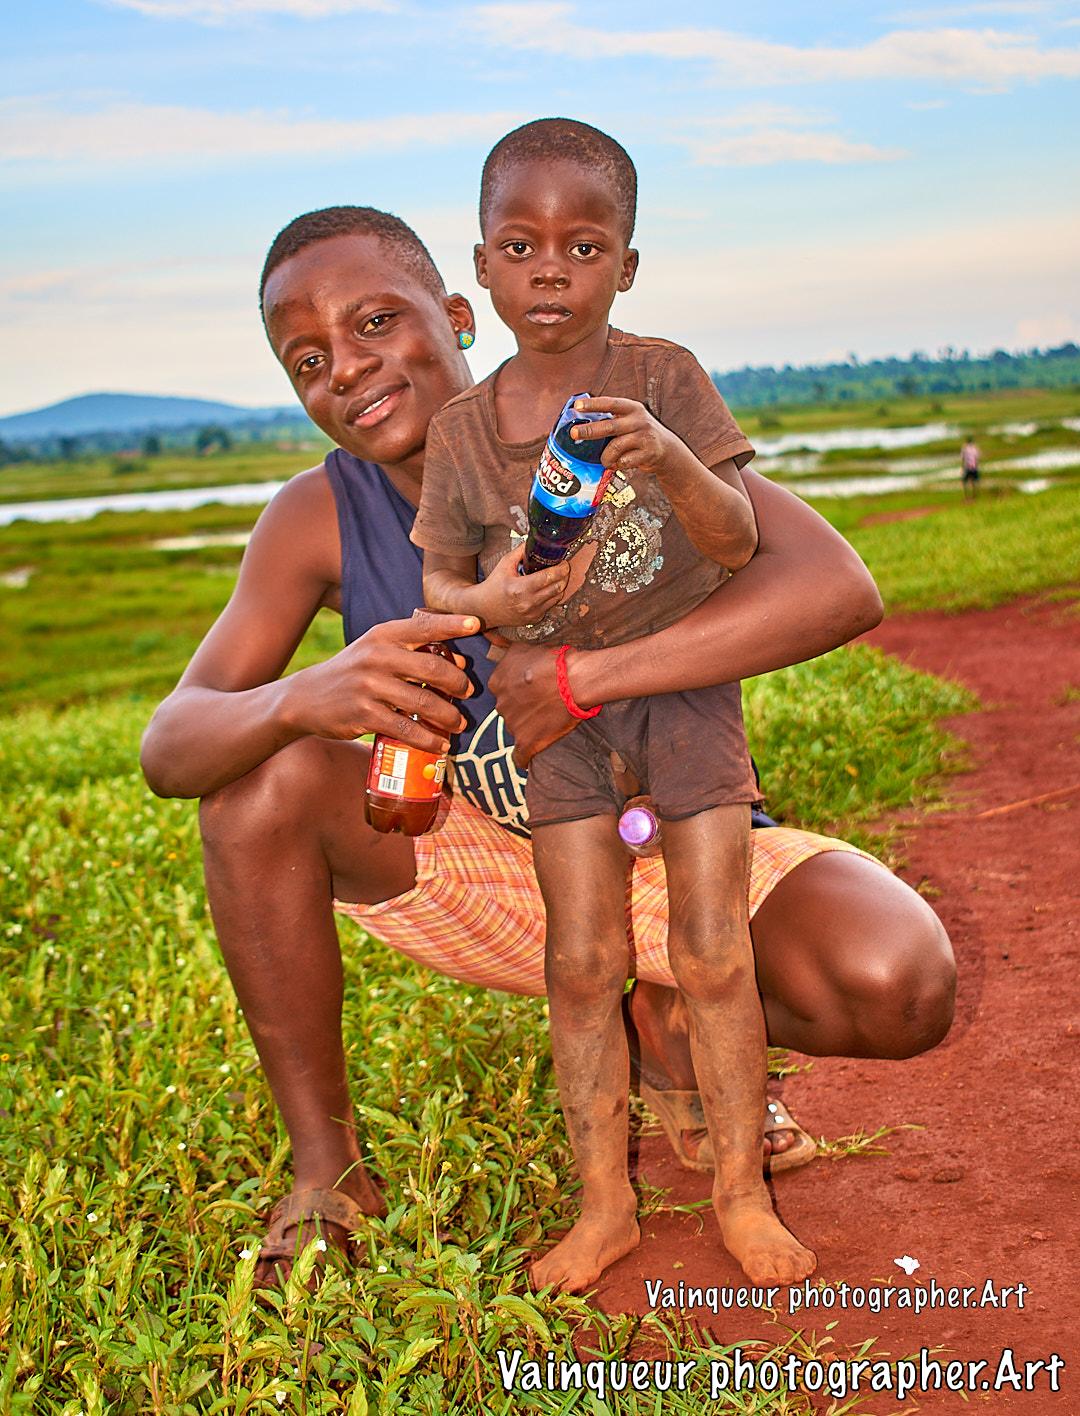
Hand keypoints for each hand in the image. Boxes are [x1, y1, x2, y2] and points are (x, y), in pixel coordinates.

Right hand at [281, 609, 477, 753]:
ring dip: (449, 716)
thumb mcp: (375, 650)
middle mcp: (376, 656)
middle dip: (458, 683)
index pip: (424, 626)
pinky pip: (407, 728)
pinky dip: (429, 739)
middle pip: (433, 668)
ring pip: (424, 703)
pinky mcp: (364, 715)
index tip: (478, 624)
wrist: (306, 698)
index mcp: (382, 635)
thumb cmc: (352, 672)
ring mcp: (369, 686)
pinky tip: (440, 745)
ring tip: (459, 722)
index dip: (453, 624)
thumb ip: (412, 650)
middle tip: (468, 692)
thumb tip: (460, 662)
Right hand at [474, 543, 570, 627]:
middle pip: (558, 587)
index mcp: (520, 588)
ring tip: (555, 578)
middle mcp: (528, 602)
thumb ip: (521, 551)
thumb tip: (535, 541)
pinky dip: (551, 597)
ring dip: (559, 586)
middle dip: (564, 576)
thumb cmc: (494, 585)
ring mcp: (532, 613)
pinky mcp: (534, 619)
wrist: (484, 608)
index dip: (561, 568)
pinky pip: (550, 606)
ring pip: (557, 597)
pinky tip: (545, 590)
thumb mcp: (504, 564)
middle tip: (563, 568)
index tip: (564, 562)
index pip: (549, 576)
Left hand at [489, 641, 579, 766]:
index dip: (518, 688)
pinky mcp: (527, 742)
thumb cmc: (553, 660)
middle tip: (543, 702)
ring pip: (516, 728)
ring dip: (528, 726)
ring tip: (548, 719)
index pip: (502, 689)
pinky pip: (520, 757)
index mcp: (497, 682)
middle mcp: (500, 704)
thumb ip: (503, 644)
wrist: (574, 680)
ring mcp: (512, 725)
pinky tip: (527, 758)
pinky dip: (523, 758)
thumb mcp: (524, 646)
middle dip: (522, 707)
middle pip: (508, 709)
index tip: (532, 688)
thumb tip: (488, 635)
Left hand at [570, 396, 684, 477]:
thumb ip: (612, 419)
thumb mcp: (630, 420)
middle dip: (589, 430)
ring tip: (604, 460)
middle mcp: (639, 420)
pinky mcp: (648, 453)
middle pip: (609, 426)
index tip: (577, 406)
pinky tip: (617, 464)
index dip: (593, 404)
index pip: (610, 403)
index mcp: (632, 408)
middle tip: (574, 434)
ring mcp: (645, 437)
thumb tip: (581, 424)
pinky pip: (624, 461)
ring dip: (605, 457)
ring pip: (615, 447)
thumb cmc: (639, 433)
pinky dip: (617, 465)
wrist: (667, 449)